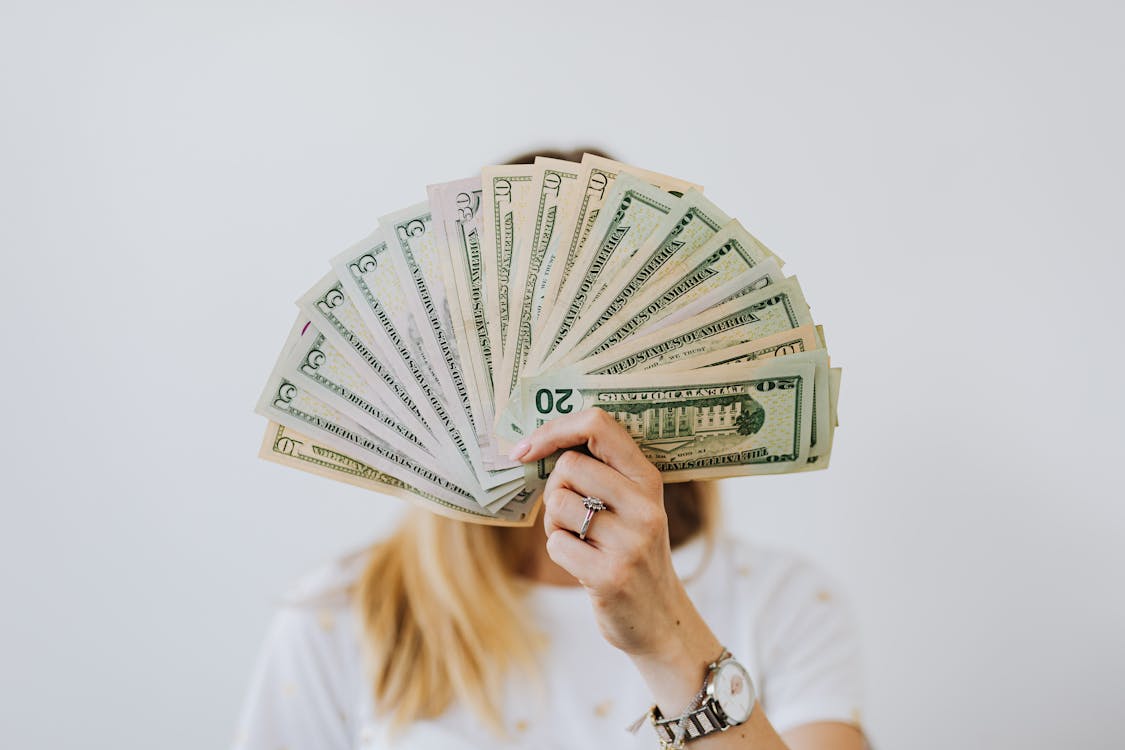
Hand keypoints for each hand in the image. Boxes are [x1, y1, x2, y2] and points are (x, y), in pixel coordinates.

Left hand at [511, 408, 720, 664]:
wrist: (660, 619)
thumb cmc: (631, 552)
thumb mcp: (632, 505)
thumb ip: (601, 472)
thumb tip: (534, 444)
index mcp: (647, 478)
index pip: (598, 425)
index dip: (554, 429)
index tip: (526, 448)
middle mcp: (644, 505)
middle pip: (568, 466)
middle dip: (554, 490)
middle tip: (571, 516)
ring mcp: (631, 541)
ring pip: (558, 504)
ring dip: (555, 525)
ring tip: (580, 541)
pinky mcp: (611, 575)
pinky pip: (555, 545)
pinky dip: (559, 552)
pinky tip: (583, 564)